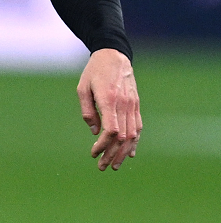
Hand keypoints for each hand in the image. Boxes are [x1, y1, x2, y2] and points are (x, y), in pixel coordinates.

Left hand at [76, 49, 141, 170]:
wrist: (114, 55)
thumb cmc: (94, 72)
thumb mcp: (83, 89)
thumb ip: (88, 112)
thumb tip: (95, 133)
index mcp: (109, 100)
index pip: (111, 130)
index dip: (103, 145)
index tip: (93, 153)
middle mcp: (124, 104)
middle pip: (122, 137)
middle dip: (112, 154)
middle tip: (102, 167)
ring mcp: (132, 105)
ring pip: (132, 135)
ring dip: (123, 152)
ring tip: (114, 165)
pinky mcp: (136, 104)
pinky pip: (138, 127)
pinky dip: (134, 142)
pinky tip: (129, 153)